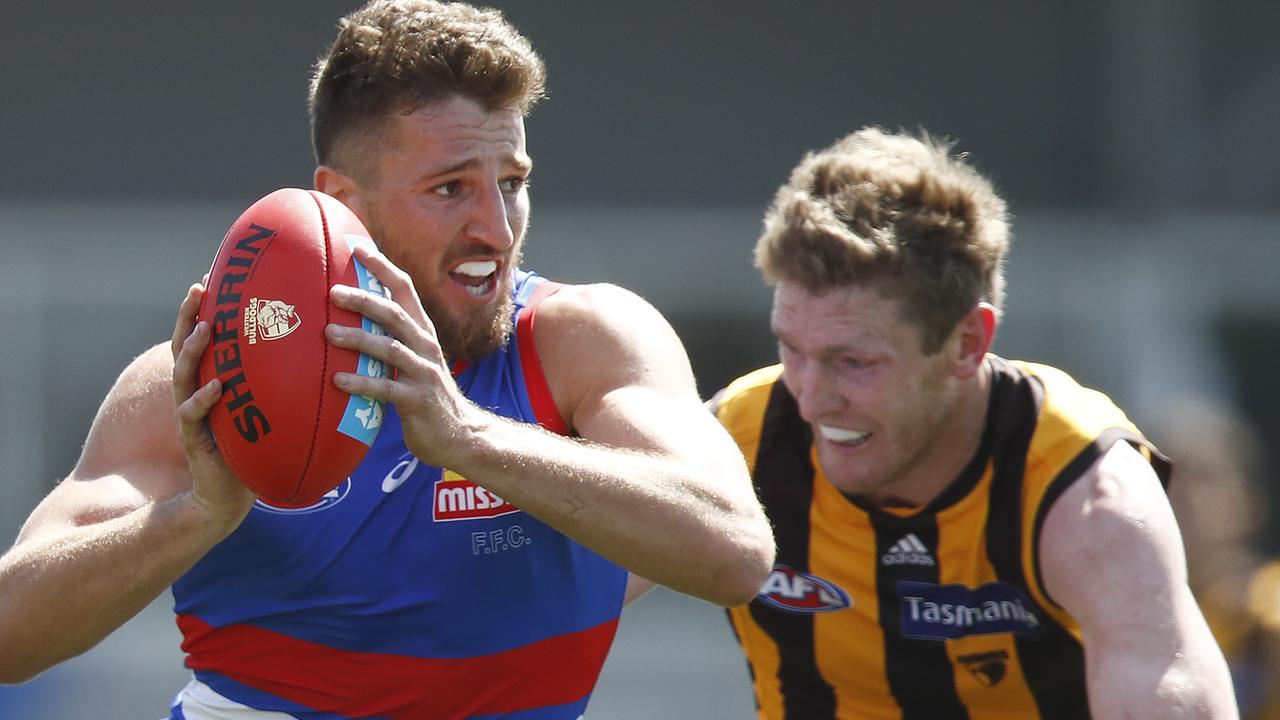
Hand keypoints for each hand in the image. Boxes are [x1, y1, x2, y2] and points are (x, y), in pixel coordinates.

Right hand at [169, 280, 255, 529]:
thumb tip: (318, 345)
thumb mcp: (265, 406)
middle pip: (184, 344)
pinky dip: (203, 400)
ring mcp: (191, 413)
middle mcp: (196, 390)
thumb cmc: (254, 445)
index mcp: (213, 377)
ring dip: (193, 350)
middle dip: (189, 315)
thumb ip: (277, 379)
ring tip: (206, 329)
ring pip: (183, 374)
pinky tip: (215, 388)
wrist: (230, 496)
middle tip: (199, 287)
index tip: (215, 274)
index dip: (208, 307)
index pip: (206, 335)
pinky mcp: (194, 439)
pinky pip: (193, 416)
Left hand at [325, 245, 476, 467]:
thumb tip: (349, 320)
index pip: (405, 290)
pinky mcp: (418, 400)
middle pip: (395, 314)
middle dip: (364, 299)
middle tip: (333, 291)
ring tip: (329, 333)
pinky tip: (337, 381)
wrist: (459, 434)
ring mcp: (424, 373)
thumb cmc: (425, 395)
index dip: (383, 268)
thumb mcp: (412, 361)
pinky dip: (362, 383)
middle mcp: (426, 347)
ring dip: (358, 338)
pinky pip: (386, 389)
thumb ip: (389, 340)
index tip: (358, 248)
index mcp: (423, 332)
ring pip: (390, 348)